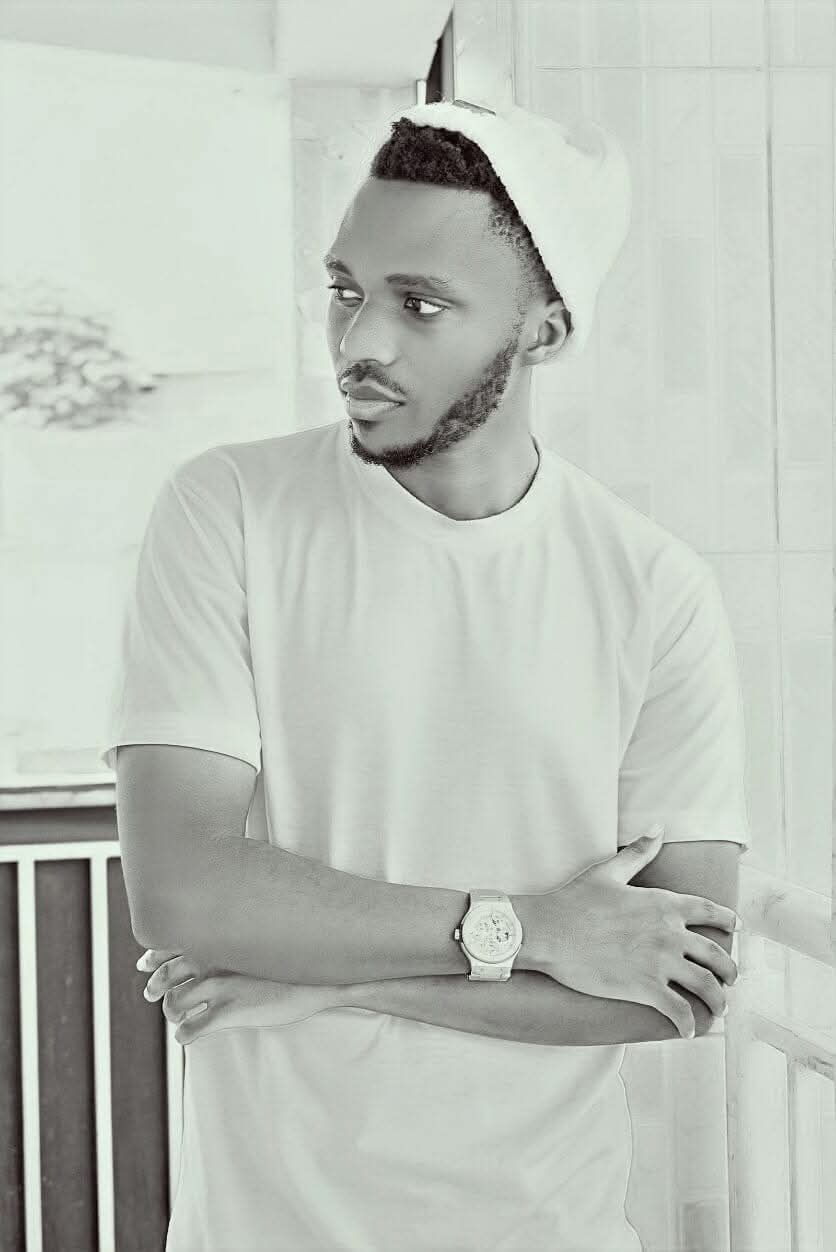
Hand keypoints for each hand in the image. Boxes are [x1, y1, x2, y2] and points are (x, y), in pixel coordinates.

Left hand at [136, 949, 340, 1045]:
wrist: (318, 980)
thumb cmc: (294, 962)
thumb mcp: (264, 944)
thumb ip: (240, 942)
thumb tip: (230, 939)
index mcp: (222, 942)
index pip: (174, 945)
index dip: (155, 957)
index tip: (144, 964)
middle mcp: (215, 961)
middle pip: (167, 976)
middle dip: (157, 987)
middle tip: (153, 996)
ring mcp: (220, 987)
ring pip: (174, 1004)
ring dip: (174, 1014)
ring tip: (182, 1020)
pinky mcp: (227, 1013)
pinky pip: (190, 1029)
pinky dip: (185, 1035)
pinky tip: (190, 1036)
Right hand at [519, 826, 739, 1038]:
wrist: (549, 931)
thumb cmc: (574, 900)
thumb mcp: (608, 871)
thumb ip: (638, 852)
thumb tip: (658, 827)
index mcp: (663, 903)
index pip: (709, 911)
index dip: (728, 920)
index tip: (737, 929)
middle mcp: (669, 932)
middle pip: (716, 954)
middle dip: (730, 969)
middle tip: (732, 979)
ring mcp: (659, 962)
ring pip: (706, 986)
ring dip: (718, 1001)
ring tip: (720, 1009)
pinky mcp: (645, 987)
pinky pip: (678, 1011)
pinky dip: (689, 1024)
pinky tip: (690, 1031)